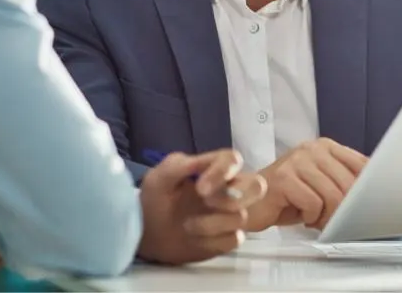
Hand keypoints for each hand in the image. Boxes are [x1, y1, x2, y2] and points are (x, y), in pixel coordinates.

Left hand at [137, 149, 266, 264]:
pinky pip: (235, 239)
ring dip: (213, 222)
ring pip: (242, 216)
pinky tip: (195, 239)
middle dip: (238, 196)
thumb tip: (204, 162)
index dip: (222, 172)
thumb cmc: (154, 198)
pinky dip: (215, 241)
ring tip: (187, 225)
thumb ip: (181, 164)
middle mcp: (228, 190)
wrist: (144, 232)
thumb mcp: (160, 176)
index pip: (233, 160)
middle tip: (207, 202)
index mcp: (214, 169)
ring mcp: (229, 215)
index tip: (200, 189)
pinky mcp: (226, 238)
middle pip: (257, 186)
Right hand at [245, 138, 367, 231]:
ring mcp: (297, 161)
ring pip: (333, 195)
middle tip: (332, 219)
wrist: (249, 200)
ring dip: (326, 216)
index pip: (361, 164)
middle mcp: (312, 148)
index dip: (368, 188)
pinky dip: (310, 216)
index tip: (367, 205)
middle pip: (348, 184)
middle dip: (344, 209)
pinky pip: (313, 204)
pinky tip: (301, 215)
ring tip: (315, 218)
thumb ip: (344, 182)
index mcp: (325, 146)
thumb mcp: (321, 185)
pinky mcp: (284, 178)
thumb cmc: (288, 197)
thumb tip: (375, 194)